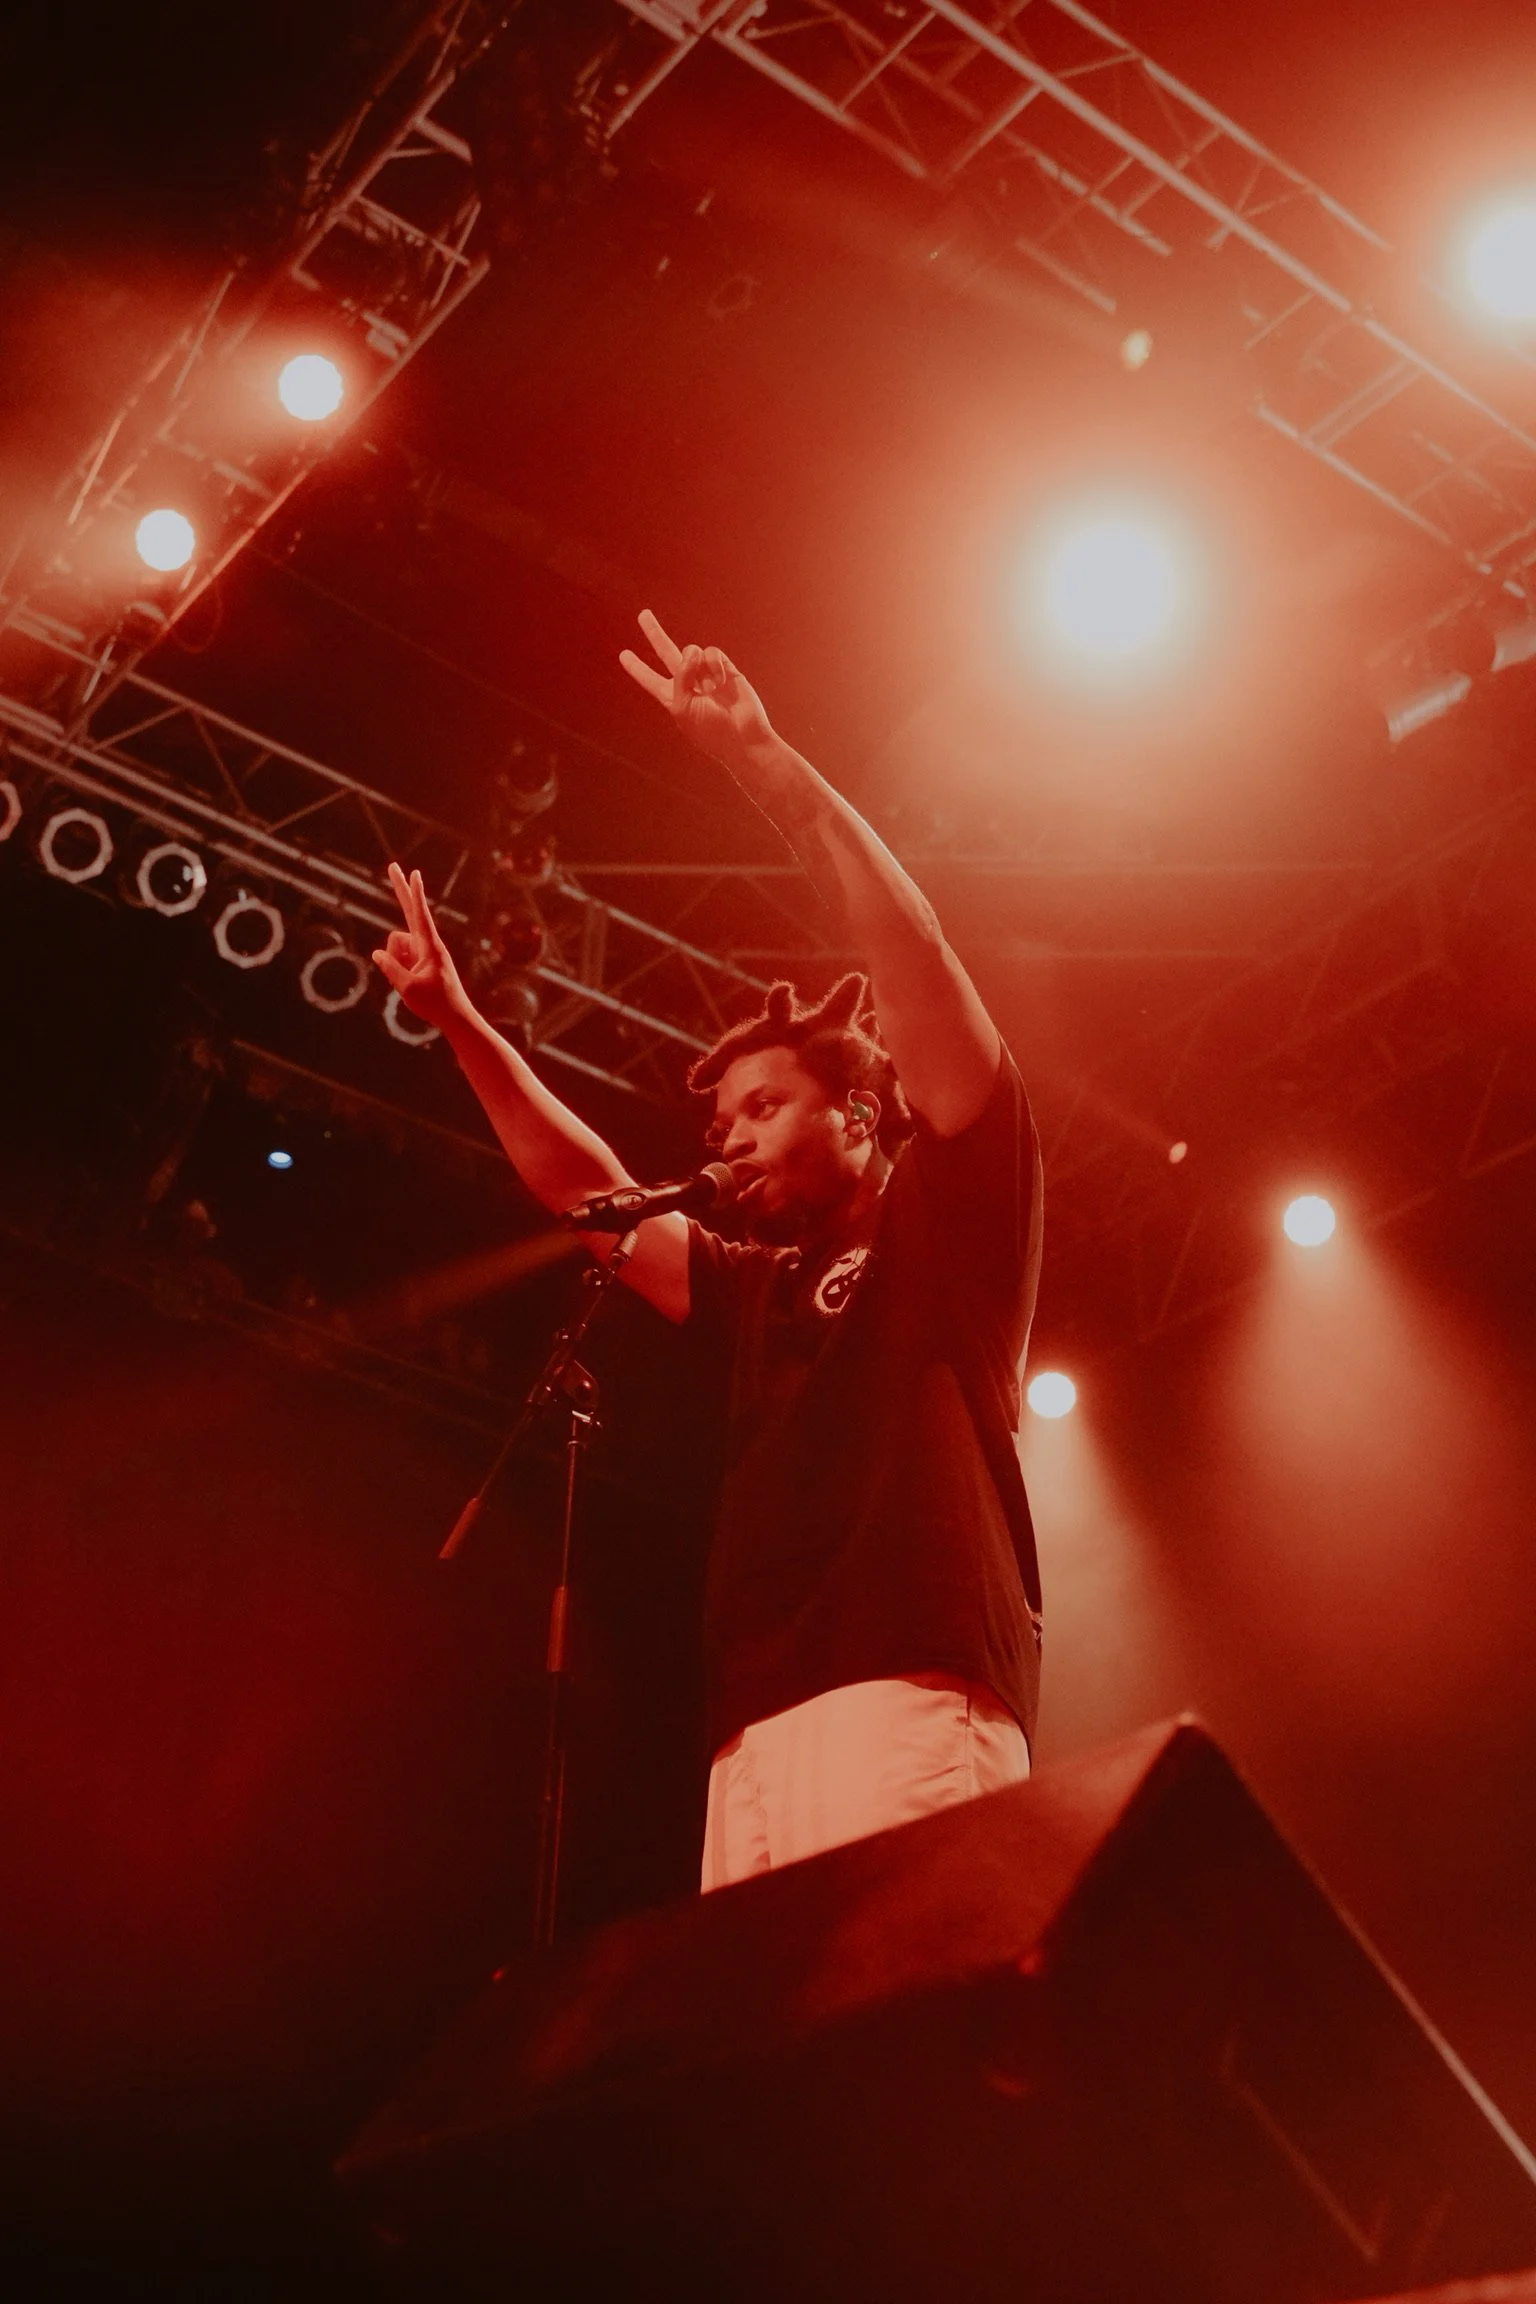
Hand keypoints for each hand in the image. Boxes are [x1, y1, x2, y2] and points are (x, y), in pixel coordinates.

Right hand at [372, 863, 470, 1030]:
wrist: (455, 1017)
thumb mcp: (408, 989)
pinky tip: (412, 984)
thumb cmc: (435, 1004)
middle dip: (400, 889)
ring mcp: (422, 951)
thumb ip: (390, 968)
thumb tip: (378, 953)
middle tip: (393, 866)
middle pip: (409, 911)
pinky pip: (398, 959)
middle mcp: (427, 944)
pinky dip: (398, 971)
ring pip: (395, 947)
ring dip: (396, 964)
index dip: (414, 894)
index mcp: (430, 947)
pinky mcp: (419, 960)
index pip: (419, 915)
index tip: (414, 873)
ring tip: (413, 983)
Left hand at [619, 609, 777, 775]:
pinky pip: (711, 653)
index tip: (623, 655)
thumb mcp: (682, 706)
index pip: (649, 679)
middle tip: (643, 614)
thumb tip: (693, 651)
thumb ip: (680, 675)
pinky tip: (722, 681)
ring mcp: (707, 674)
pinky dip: (714, 665)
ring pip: (692, 651)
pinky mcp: (726, 669)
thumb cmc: (710, 730)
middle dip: (655, 634)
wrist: (743, 737)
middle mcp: (688, 683)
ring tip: (711, 690)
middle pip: (666, 652)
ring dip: (698, 667)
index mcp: (672, 698)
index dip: (637, 668)